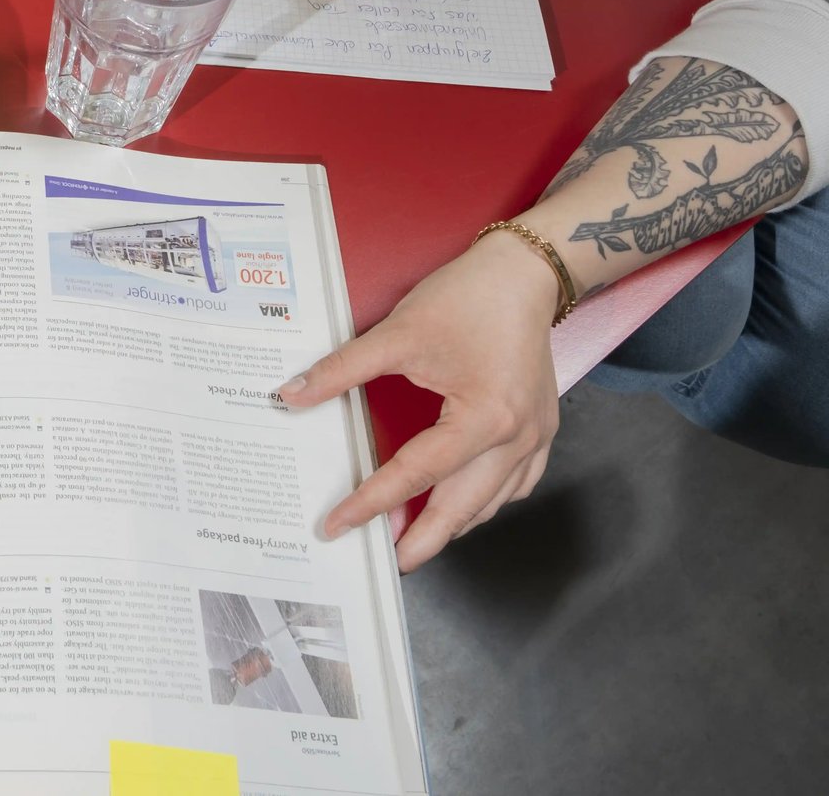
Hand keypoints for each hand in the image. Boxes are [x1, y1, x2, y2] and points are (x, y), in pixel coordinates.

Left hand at [277, 232, 560, 571]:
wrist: (524, 273)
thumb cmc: (467, 298)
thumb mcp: (396, 333)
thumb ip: (342, 371)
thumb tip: (293, 396)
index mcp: (484, 418)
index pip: (416, 474)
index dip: (372, 502)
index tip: (339, 525)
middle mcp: (517, 437)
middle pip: (464, 507)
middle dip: (424, 539)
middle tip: (388, 560)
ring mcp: (536, 436)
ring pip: (493, 501)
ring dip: (454, 523)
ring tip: (414, 537)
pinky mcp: (541, 427)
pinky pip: (515, 483)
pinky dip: (485, 500)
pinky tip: (462, 502)